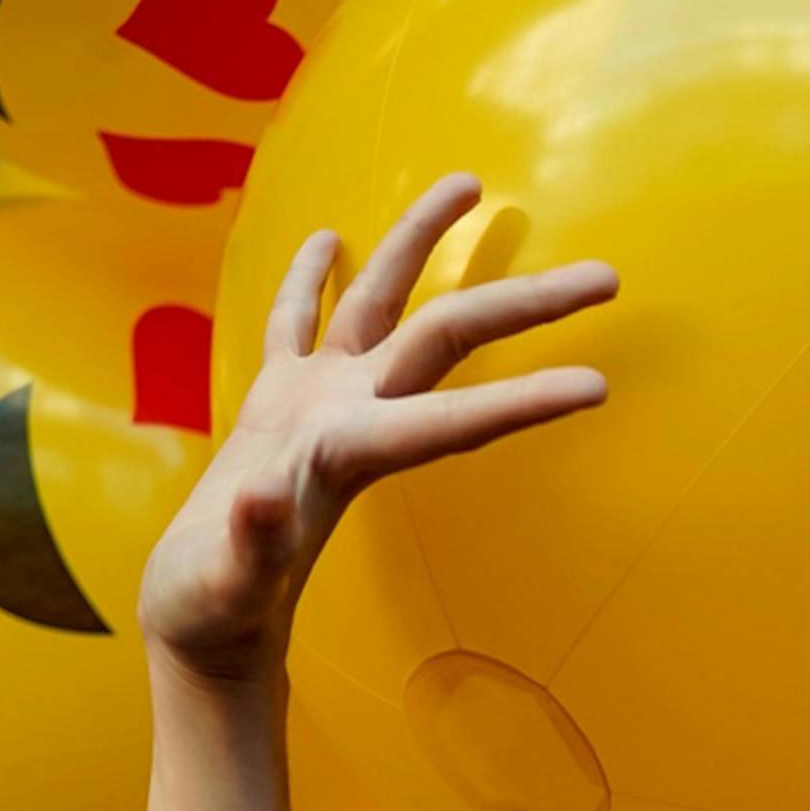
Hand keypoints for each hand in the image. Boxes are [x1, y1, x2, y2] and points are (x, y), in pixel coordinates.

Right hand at [138, 173, 615, 684]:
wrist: (202, 629)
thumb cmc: (213, 614)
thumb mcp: (226, 586)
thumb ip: (252, 543)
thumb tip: (262, 498)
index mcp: (346, 456)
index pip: (453, 419)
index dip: (522, 399)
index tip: (598, 386)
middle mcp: (348, 418)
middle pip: (445, 336)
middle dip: (523, 303)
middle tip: (608, 274)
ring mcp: (313, 406)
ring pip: (379, 302)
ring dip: (418, 241)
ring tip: (469, 182)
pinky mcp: (272, 407)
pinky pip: (296, 323)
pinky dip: (310, 279)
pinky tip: (328, 237)